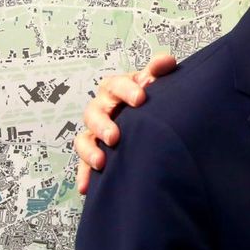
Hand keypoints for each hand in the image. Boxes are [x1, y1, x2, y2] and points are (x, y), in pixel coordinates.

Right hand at [74, 52, 176, 192]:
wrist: (147, 115)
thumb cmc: (148, 97)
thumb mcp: (154, 82)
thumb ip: (158, 71)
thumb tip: (166, 60)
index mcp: (116, 89)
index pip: (116, 84)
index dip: (127, 90)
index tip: (142, 98)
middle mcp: (102, 108)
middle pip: (94, 112)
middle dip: (103, 124)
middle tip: (115, 136)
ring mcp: (95, 131)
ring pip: (83, 138)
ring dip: (89, 150)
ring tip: (101, 162)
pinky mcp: (94, 152)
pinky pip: (83, 164)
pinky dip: (84, 175)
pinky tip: (86, 188)